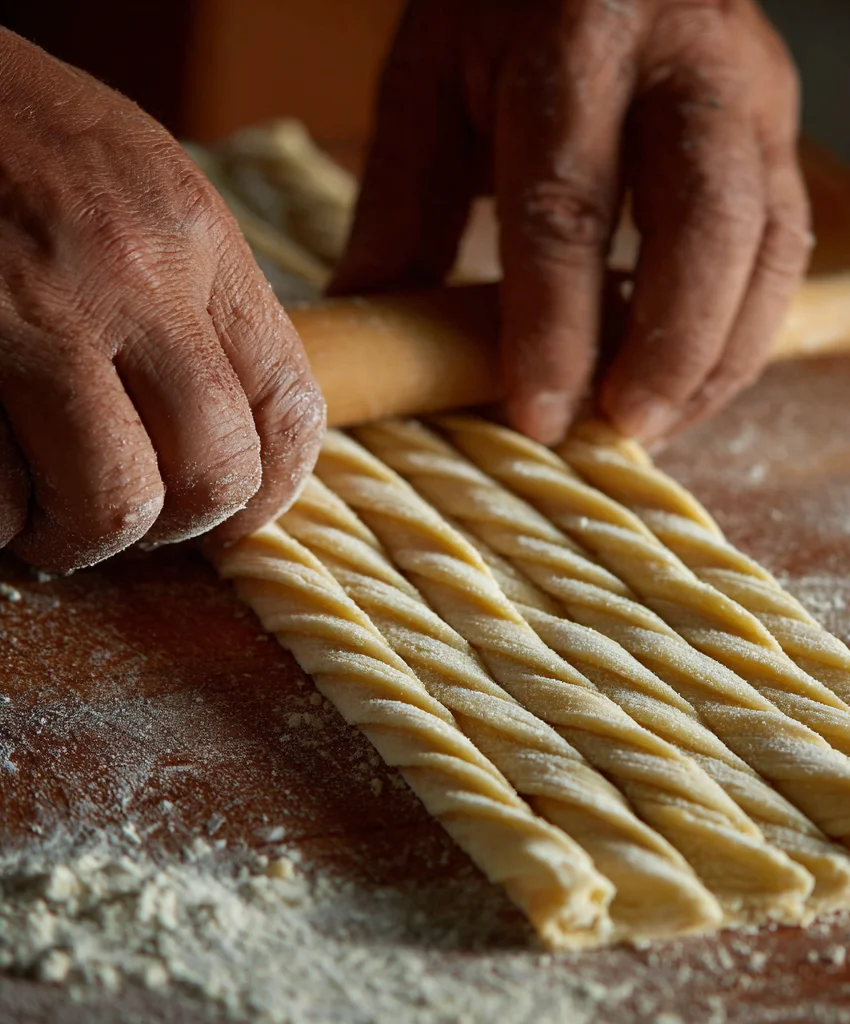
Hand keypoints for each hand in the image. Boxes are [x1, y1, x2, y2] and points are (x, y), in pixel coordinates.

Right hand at [0, 31, 324, 570]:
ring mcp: (35, 315)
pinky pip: (1, 491)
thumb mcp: (137, 180)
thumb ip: (194, 291)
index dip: (273, 490)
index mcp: (193, 236)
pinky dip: (2, 515)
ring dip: (84, 538)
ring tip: (53, 525)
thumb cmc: (11, 129)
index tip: (237, 518)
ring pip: (113, 498)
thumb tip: (229, 416)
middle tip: (133, 521)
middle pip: (213, 469)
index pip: (289, 403)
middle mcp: (131, 276)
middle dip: (179, 526)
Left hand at [331, 0, 810, 447]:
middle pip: (705, 223)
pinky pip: (785, 248)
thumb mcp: (433, 78)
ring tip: (655, 423)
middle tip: (623, 430)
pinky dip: (742, 331)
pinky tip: (691, 380)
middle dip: (669, 346)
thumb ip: (403, 202)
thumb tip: (371, 323)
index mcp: (578, 36)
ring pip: (767, 245)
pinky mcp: (780, 133)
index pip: (567, 203)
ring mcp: (754, 94)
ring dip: (717, 355)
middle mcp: (688, 59)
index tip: (538, 414)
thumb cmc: (505, 5)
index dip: (554, 323)